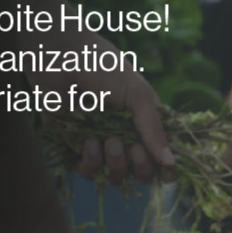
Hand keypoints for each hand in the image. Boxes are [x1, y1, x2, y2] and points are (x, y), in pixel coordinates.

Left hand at [73, 62, 176, 185]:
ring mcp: (103, 141)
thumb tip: (171, 164)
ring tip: (108, 141)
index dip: (167, 169)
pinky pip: (89, 171)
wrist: (60, 57)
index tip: (165, 173)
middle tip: (131, 148)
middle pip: (142, 172)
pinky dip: (91, 164)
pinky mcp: (77, 145)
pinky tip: (88, 142)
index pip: (164, 155)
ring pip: (116, 175)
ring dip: (116, 165)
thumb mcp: (137, 94)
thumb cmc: (103, 67)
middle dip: (140, 166)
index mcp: (147, 119)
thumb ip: (153, 129)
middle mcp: (128, 134)